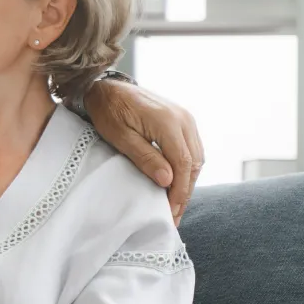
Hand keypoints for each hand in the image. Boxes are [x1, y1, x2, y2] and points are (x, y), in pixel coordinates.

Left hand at [83, 79, 203, 225]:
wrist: (108, 88)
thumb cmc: (109, 112)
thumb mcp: (121, 138)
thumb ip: (145, 158)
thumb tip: (167, 181)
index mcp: (169, 122)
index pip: (182, 164)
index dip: (179, 191)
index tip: (171, 211)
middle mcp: (184, 119)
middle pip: (193, 163)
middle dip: (185, 191)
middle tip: (174, 215)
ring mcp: (185, 118)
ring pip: (196, 157)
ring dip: (187, 181)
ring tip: (175, 203)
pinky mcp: (182, 120)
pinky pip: (191, 149)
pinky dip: (186, 168)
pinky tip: (176, 182)